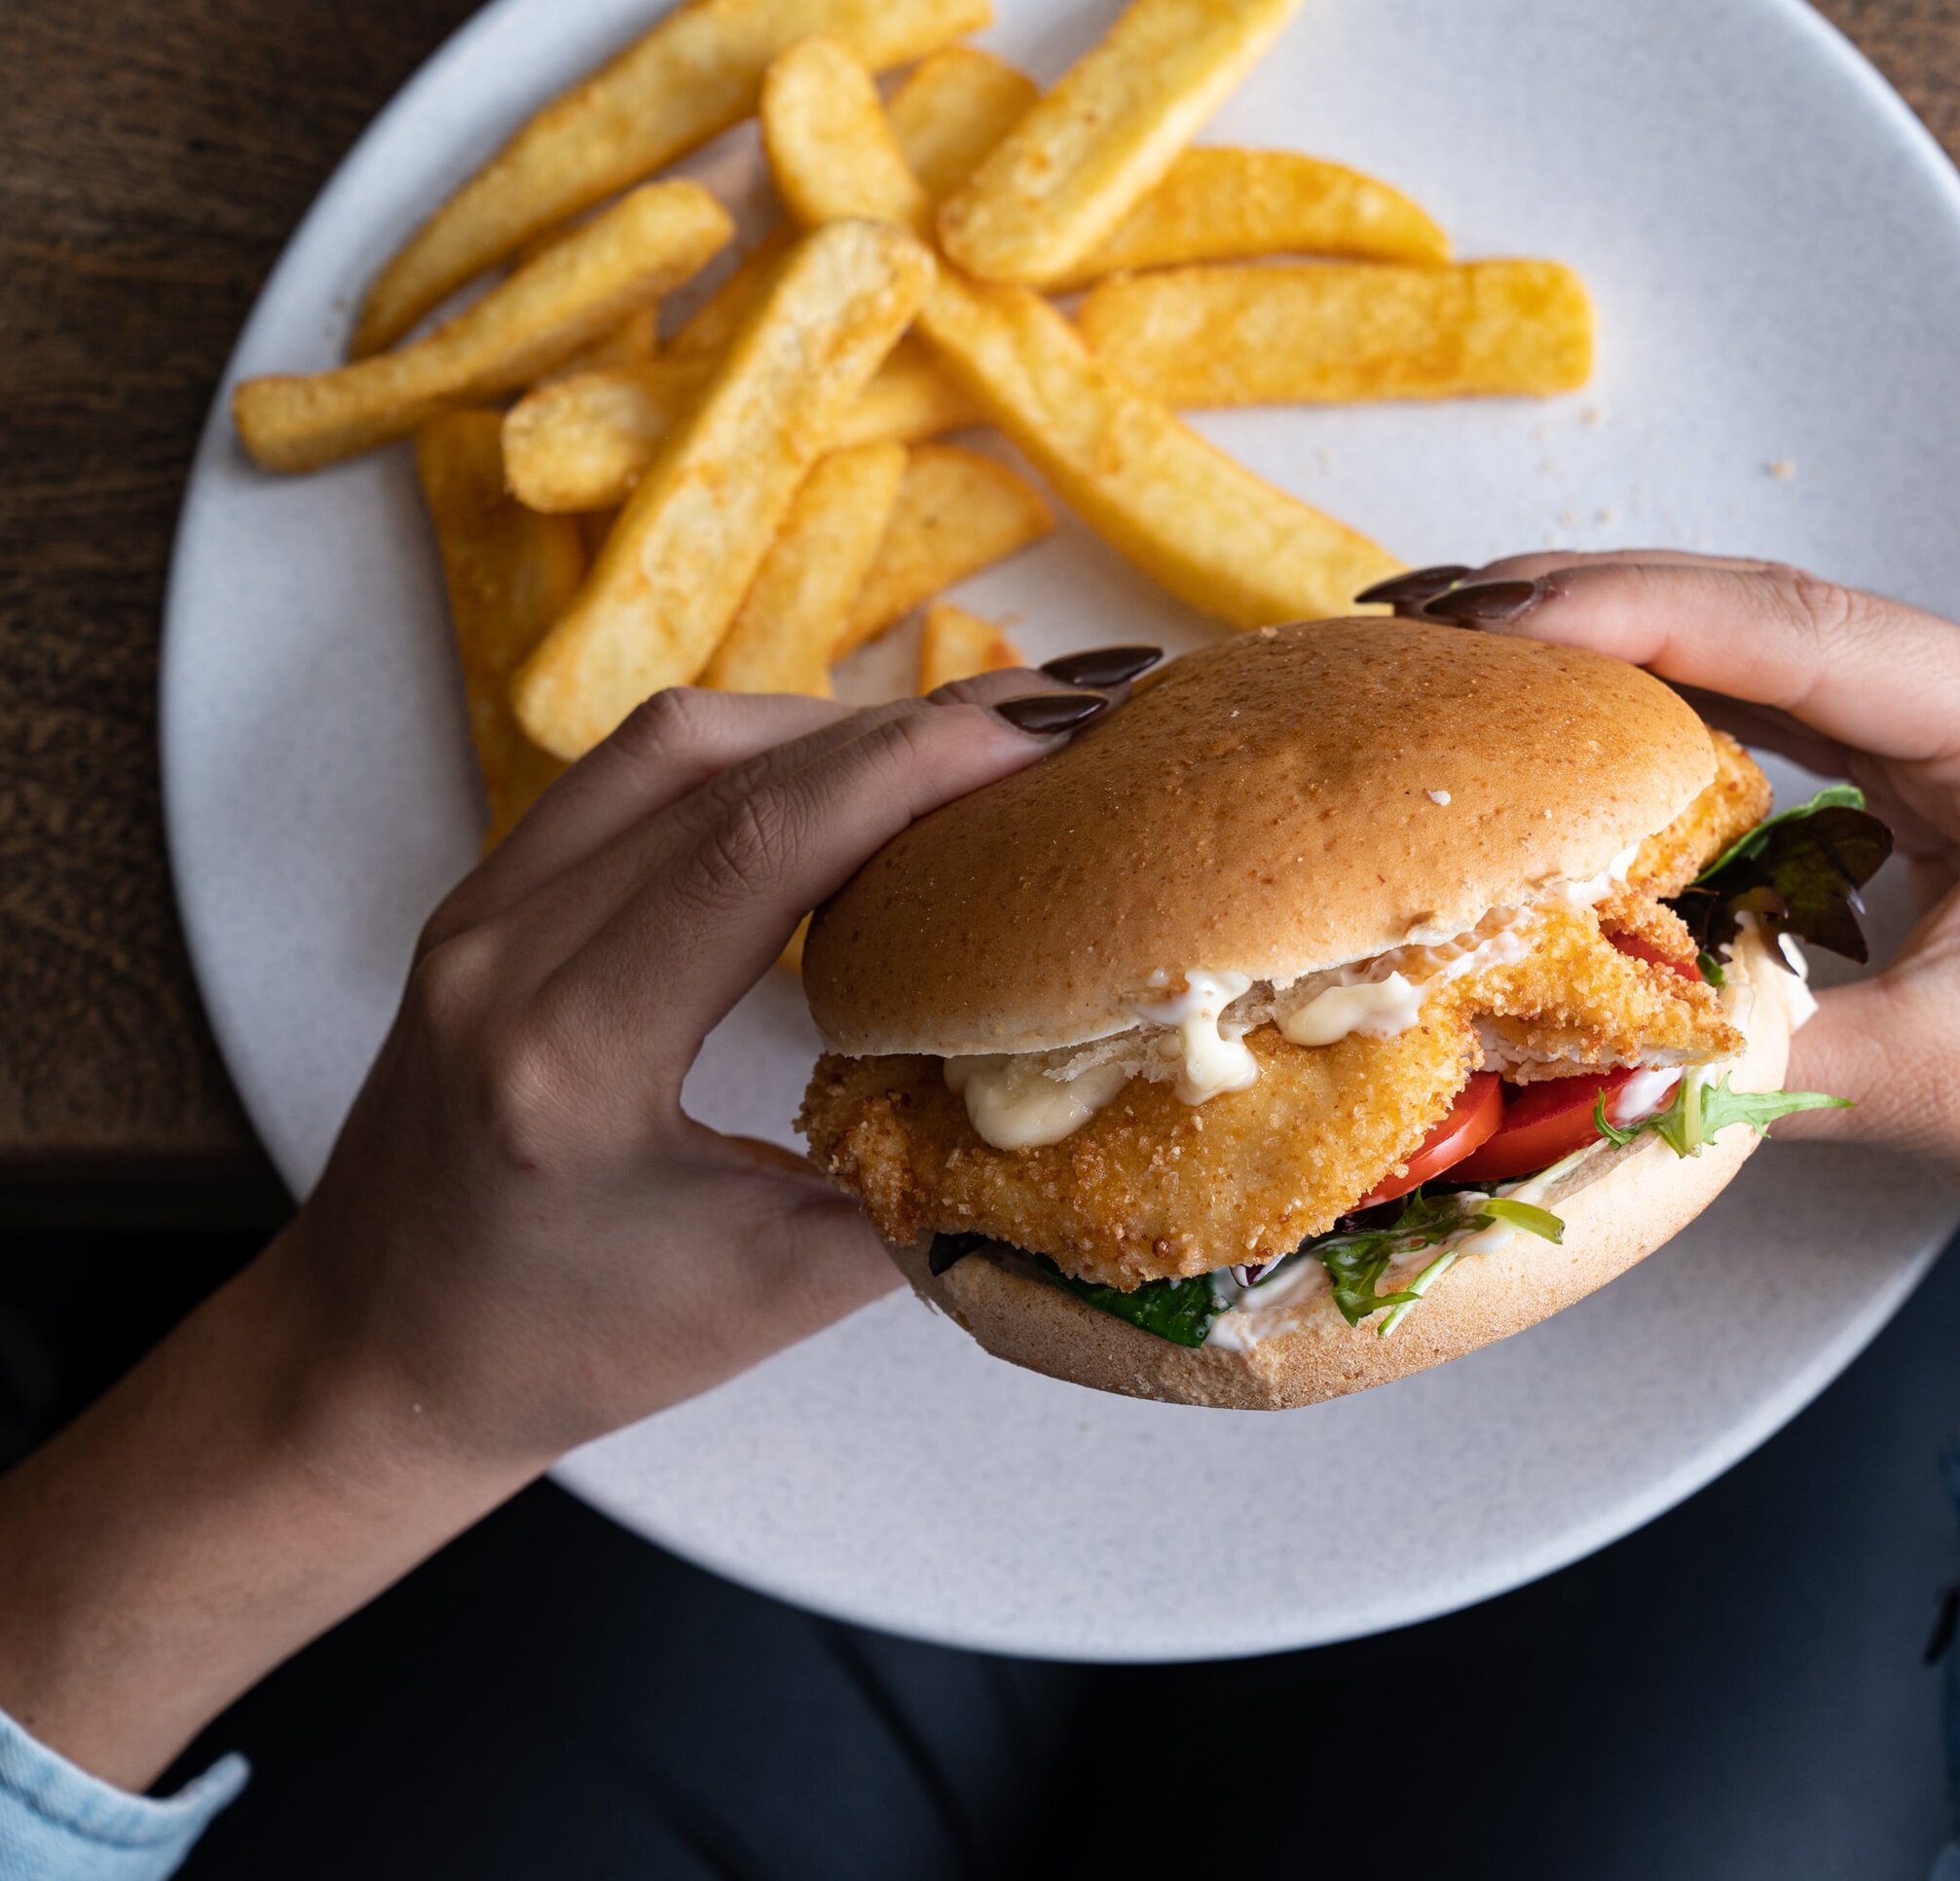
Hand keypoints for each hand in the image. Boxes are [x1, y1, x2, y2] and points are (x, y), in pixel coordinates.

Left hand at [0, 675, 1093, 1787]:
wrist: (371, 1360)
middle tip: (1050, 722)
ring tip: (960, 748)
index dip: (915, 766)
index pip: (759, 847)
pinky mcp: (482, 900)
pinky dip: (754, 756)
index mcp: (570, 1058)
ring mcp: (477, 912)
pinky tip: (841, 786)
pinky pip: (630, 777)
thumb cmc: (564, 1347)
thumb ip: (924, 1203)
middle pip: (725, 768)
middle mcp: (503, 955)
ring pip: (672, 745)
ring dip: (827, 726)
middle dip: (903, 729)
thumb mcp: (767, 1299)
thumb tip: (1077, 1122)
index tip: (1050, 732)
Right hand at [1419, 553, 1959, 1463]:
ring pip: (1760, 655)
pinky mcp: (1928, 797)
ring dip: (1617, 646)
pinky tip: (1571, 725)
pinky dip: (1667, 717)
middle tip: (1432, 614)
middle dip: (1591, 602)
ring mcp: (1958, 745)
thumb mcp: (1933, 1083)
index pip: (1798, 635)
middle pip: (1763, 613)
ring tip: (1467, 647)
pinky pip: (1777, 726)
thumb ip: (1745, 1052)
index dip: (1629, 616)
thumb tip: (1570, 1042)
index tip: (1488, 624)